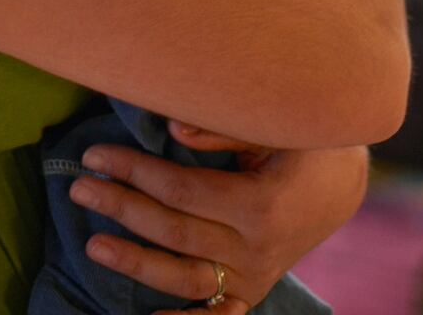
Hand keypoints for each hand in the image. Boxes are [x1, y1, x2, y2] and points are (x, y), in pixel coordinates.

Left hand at [67, 136, 369, 311]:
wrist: (342, 185)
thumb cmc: (302, 145)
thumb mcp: (272, 127)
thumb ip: (223, 130)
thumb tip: (170, 130)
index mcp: (261, 204)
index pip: (181, 190)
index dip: (134, 171)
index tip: (96, 154)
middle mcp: (257, 249)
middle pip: (175, 232)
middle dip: (122, 208)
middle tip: (79, 186)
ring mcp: (255, 275)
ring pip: (186, 279)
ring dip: (136, 263)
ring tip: (93, 244)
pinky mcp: (252, 290)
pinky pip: (216, 314)